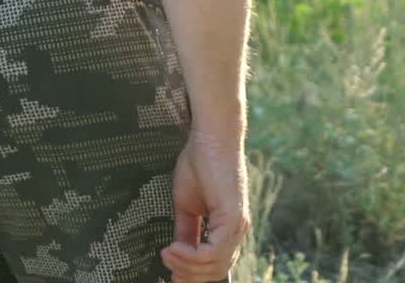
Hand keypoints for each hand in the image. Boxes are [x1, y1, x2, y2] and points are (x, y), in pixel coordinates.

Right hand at [159, 133, 248, 282]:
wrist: (211, 135)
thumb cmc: (200, 160)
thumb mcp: (187, 202)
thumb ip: (186, 229)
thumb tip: (178, 252)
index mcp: (228, 226)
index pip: (215, 263)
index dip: (193, 274)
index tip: (173, 274)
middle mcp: (237, 229)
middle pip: (216, 270)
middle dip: (189, 274)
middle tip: (167, 267)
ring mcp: (237, 225)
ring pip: (215, 265)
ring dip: (187, 266)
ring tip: (167, 255)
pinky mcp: (233, 218)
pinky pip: (214, 251)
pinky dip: (192, 256)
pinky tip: (174, 248)